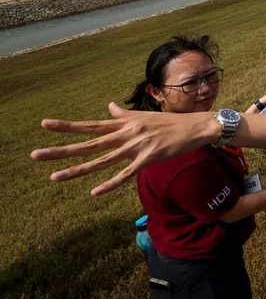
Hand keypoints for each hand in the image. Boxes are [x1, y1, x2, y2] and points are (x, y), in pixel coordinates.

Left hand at [32, 102, 217, 195]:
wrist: (196, 127)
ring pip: (101, 160)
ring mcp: (137, 146)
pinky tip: (95, 192)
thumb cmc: (170, 123)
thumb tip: (109, 106)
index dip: (68, 126)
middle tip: (36, 155)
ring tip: (54, 177)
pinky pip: (126, 174)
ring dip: (77, 170)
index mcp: (124, 124)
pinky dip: (111, 183)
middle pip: (89, 143)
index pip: (91, 126)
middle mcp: (126, 133)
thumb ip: (123, 115)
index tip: (45, 125)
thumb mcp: (144, 117)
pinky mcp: (149, 158)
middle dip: (62, 150)